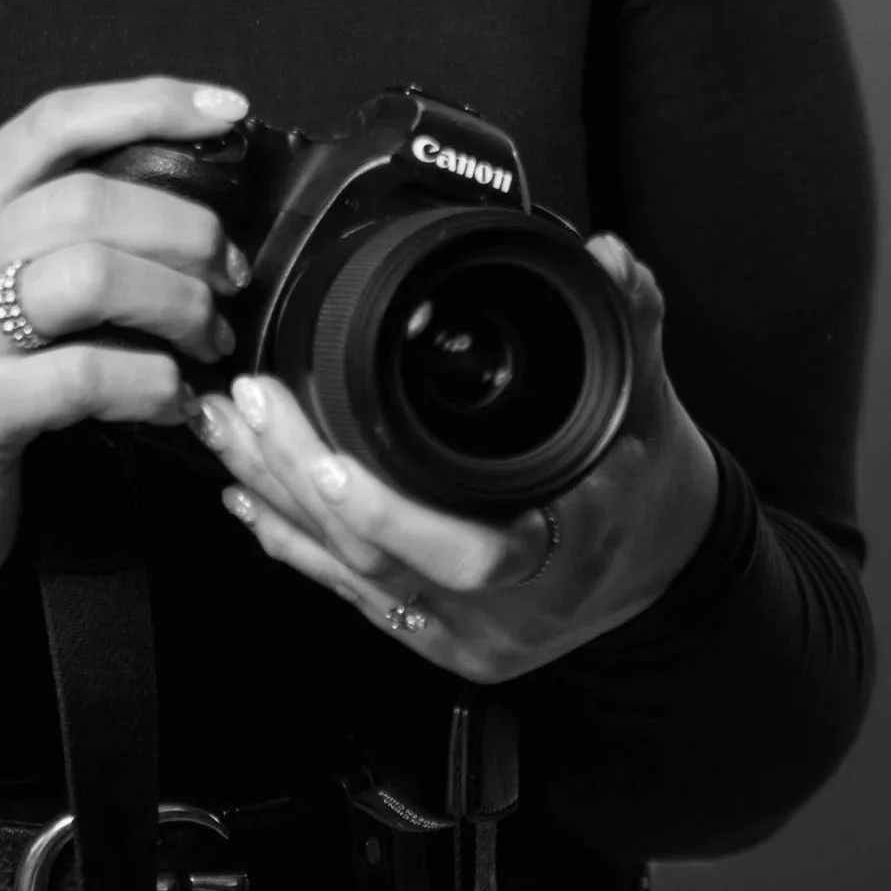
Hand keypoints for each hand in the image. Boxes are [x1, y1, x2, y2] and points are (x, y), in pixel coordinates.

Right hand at [0, 77, 254, 599]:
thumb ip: (72, 232)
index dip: (148, 104)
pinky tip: (176, 400)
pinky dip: (156, 383)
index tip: (229, 112)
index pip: (55, 122)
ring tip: (210, 338)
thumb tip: (203, 202)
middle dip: (186, 230)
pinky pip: (92, 374)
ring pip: (94, 275)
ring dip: (179, 303)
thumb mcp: (4, 284)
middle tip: (231, 275)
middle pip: (90, 199)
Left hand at [193, 234, 719, 683]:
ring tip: (229, 428)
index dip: (394, 516)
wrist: (660, 566)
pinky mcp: (430, 636)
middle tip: (255, 403)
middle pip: (384, 561)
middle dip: (301, 481)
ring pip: (352, 577)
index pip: (474, 553)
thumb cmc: (648, 482)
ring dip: (278, 500)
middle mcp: (510, 606)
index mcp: (568, 551)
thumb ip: (631, 322)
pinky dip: (290, 540)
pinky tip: (245, 493)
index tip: (333, 461)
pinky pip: (347, 594)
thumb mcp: (648, 398)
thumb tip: (610, 255)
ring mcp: (464, 631)